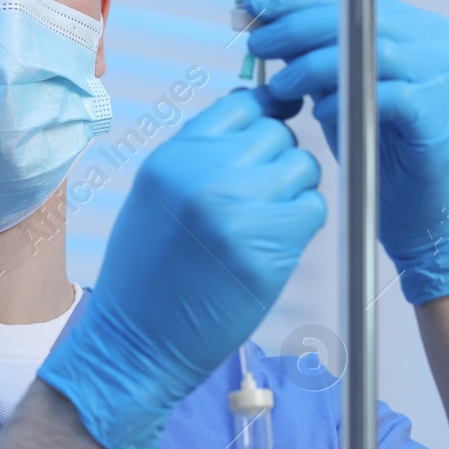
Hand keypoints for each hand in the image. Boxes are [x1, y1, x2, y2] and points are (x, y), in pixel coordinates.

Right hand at [38, 87, 326, 448]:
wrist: (135, 344)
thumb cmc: (144, 278)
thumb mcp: (154, 198)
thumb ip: (197, 159)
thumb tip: (251, 121)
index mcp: (172, 158)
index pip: (240, 103)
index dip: (263, 116)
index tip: (269, 136)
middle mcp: (202, 174)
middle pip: (276, 133)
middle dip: (279, 159)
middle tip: (264, 195)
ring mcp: (235, 210)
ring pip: (302, 166)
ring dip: (296, 189)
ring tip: (270, 220)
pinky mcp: (264, 249)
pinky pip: (313, 209)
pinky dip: (305, 223)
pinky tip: (279, 244)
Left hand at [245, 0, 448, 304]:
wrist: (422, 212)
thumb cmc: (382, 151)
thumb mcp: (338, 91)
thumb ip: (313, 56)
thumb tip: (268, 26)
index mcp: (416, 29)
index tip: (256, 2)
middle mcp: (436, 44)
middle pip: (359, 16)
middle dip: (297, 25)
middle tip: (259, 41)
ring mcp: (444, 76)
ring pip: (370, 50)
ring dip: (314, 64)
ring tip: (281, 85)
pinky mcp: (439, 114)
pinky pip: (387, 95)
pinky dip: (346, 100)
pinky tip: (319, 112)